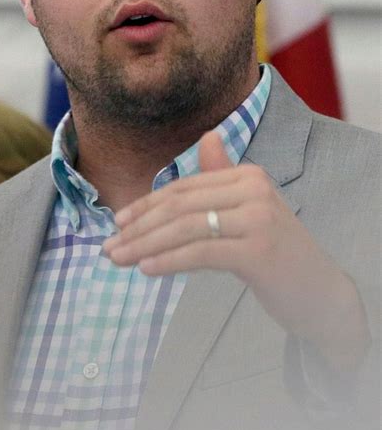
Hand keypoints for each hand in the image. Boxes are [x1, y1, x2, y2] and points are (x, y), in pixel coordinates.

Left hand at [103, 131, 369, 372]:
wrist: (321, 293)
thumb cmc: (278, 253)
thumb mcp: (249, 211)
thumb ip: (224, 177)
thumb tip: (208, 137)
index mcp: (248, 175)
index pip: (184, 187)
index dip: (146, 205)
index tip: (118, 223)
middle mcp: (254, 189)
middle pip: (180, 205)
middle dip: (138, 227)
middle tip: (108, 247)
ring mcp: (258, 218)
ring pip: (186, 228)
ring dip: (144, 245)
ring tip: (118, 259)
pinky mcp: (259, 250)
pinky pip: (201, 252)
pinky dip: (169, 261)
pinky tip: (146, 269)